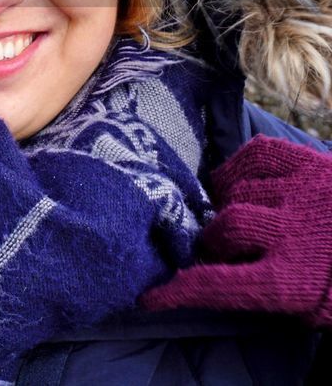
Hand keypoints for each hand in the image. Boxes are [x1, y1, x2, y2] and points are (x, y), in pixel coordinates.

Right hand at [140, 135, 331, 327]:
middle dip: (213, 242)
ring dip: (228, 207)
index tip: (152, 298)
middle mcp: (294, 232)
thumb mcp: (327, 310)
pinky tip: (237, 182)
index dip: (178, 293)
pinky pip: (256, 156)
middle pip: (224, 229)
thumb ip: (281, 297)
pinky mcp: (313, 162)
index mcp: (297, 280)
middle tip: (216, 250)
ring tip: (231, 216)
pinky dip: (239, 169)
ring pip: (237, 193)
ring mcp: (303, 190)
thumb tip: (231, 288)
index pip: (218, 286)